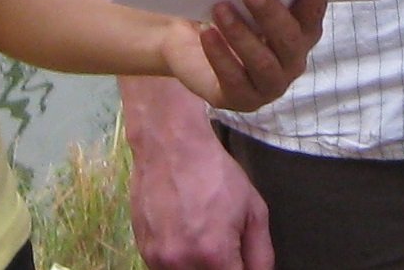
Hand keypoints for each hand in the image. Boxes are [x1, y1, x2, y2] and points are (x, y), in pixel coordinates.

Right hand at [125, 98, 273, 269]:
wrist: (171, 147)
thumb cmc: (216, 174)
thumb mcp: (254, 210)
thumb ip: (261, 254)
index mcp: (215, 254)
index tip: (240, 260)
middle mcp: (183, 263)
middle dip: (220, 267)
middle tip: (224, 246)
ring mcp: (158, 258)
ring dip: (199, 266)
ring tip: (203, 237)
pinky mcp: (143, 250)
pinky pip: (165, 269)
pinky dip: (179, 261)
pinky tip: (185, 235)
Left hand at [163, 0, 330, 112]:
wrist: (188, 47)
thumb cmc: (225, 14)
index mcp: (301, 33)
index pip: (314, 12)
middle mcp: (292, 61)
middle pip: (290, 40)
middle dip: (272, 14)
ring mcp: (270, 85)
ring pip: (264, 63)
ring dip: (242, 35)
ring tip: (220, 8)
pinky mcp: (242, 99)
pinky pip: (234, 79)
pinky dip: (221, 56)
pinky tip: (208, 34)